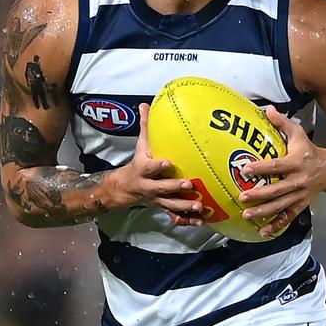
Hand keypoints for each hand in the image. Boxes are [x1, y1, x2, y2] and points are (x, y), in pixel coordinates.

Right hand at [104, 104, 205, 224]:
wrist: (125, 189)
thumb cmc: (138, 164)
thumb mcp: (139, 146)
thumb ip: (145, 127)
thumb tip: (145, 104)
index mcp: (143, 170)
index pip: (150, 167)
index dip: (158, 166)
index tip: (169, 163)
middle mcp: (149, 186)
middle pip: (161, 188)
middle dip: (175, 187)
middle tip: (190, 184)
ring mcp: (157, 199)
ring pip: (170, 205)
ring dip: (184, 206)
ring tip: (199, 207)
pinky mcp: (163, 207)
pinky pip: (175, 216)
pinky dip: (187, 220)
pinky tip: (200, 221)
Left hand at [239, 106, 325, 237]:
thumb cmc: (309, 150)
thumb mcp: (298, 134)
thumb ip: (282, 123)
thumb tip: (266, 109)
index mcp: (296, 162)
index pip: (277, 166)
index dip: (261, 168)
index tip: (245, 169)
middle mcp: (299, 180)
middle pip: (278, 190)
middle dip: (260, 195)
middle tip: (242, 197)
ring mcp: (300, 195)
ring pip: (281, 206)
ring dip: (264, 212)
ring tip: (247, 215)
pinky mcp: (301, 205)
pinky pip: (288, 217)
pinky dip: (276, 225)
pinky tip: (263, 231)